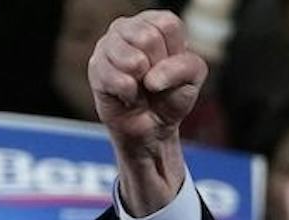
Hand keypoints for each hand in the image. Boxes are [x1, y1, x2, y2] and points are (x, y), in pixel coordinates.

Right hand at [89, 11, 206, 147]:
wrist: (151, 128)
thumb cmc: (170, 97)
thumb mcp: (192, 80)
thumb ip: (186, 67)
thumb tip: (153, 77)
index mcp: (155, 23)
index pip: (168, 25)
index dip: (174, 54)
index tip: (170, 68)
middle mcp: (129, 27)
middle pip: (148, 38)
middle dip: (157, 68)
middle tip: (154, 80)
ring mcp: (108, 45)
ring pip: (131, 59)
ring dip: (142, 82)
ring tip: (140, 86)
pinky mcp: (96, 67)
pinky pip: (118, 80)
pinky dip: (129, 95)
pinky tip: (128, 95)